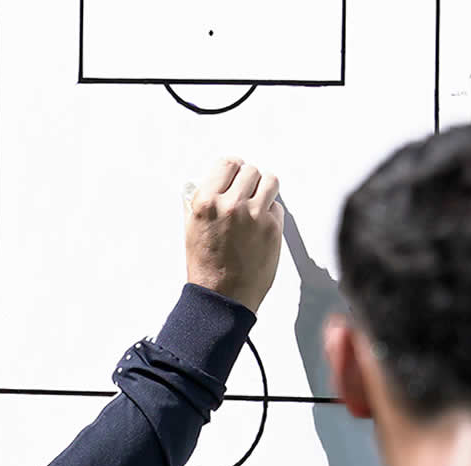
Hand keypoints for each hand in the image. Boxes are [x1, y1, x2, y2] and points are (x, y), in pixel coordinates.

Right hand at [184, 157, 282, 312]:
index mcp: (207, 202)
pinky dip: (271, 212)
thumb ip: (203, 202)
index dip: (233, 168)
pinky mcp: (273, 229)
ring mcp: (255, 216)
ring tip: (258, 201)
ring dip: (265, 188)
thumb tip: (210, 185)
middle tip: (246, 192)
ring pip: (270, 181)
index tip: (236, 173)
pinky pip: (278, 207)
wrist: (222, 297)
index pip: (228, 163)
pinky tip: (260, 225)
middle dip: (249, 180)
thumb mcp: (192, 228)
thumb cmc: (206, 267)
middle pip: (251, 170)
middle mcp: (231, 205)